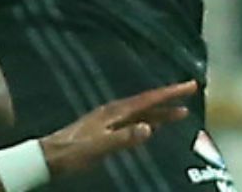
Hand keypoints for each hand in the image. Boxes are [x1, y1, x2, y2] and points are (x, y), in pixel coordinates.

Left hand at [40, 81, 197, 175]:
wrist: (49, 157)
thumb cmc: (72, 152)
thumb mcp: (98, 147)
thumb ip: (123, 138)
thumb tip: (149, 128)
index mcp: (114, 113)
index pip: (148, 100)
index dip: (170, 93)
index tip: (189, 85)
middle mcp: (113, 112)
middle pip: (147, 103)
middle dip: (170, 97)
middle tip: (191, 90)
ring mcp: (109, 120)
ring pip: (142, 112)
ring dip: (161, 111)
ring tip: (181, 111)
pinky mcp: (105, 129)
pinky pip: (134, 121)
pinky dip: (148, 120)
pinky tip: (151, 126)